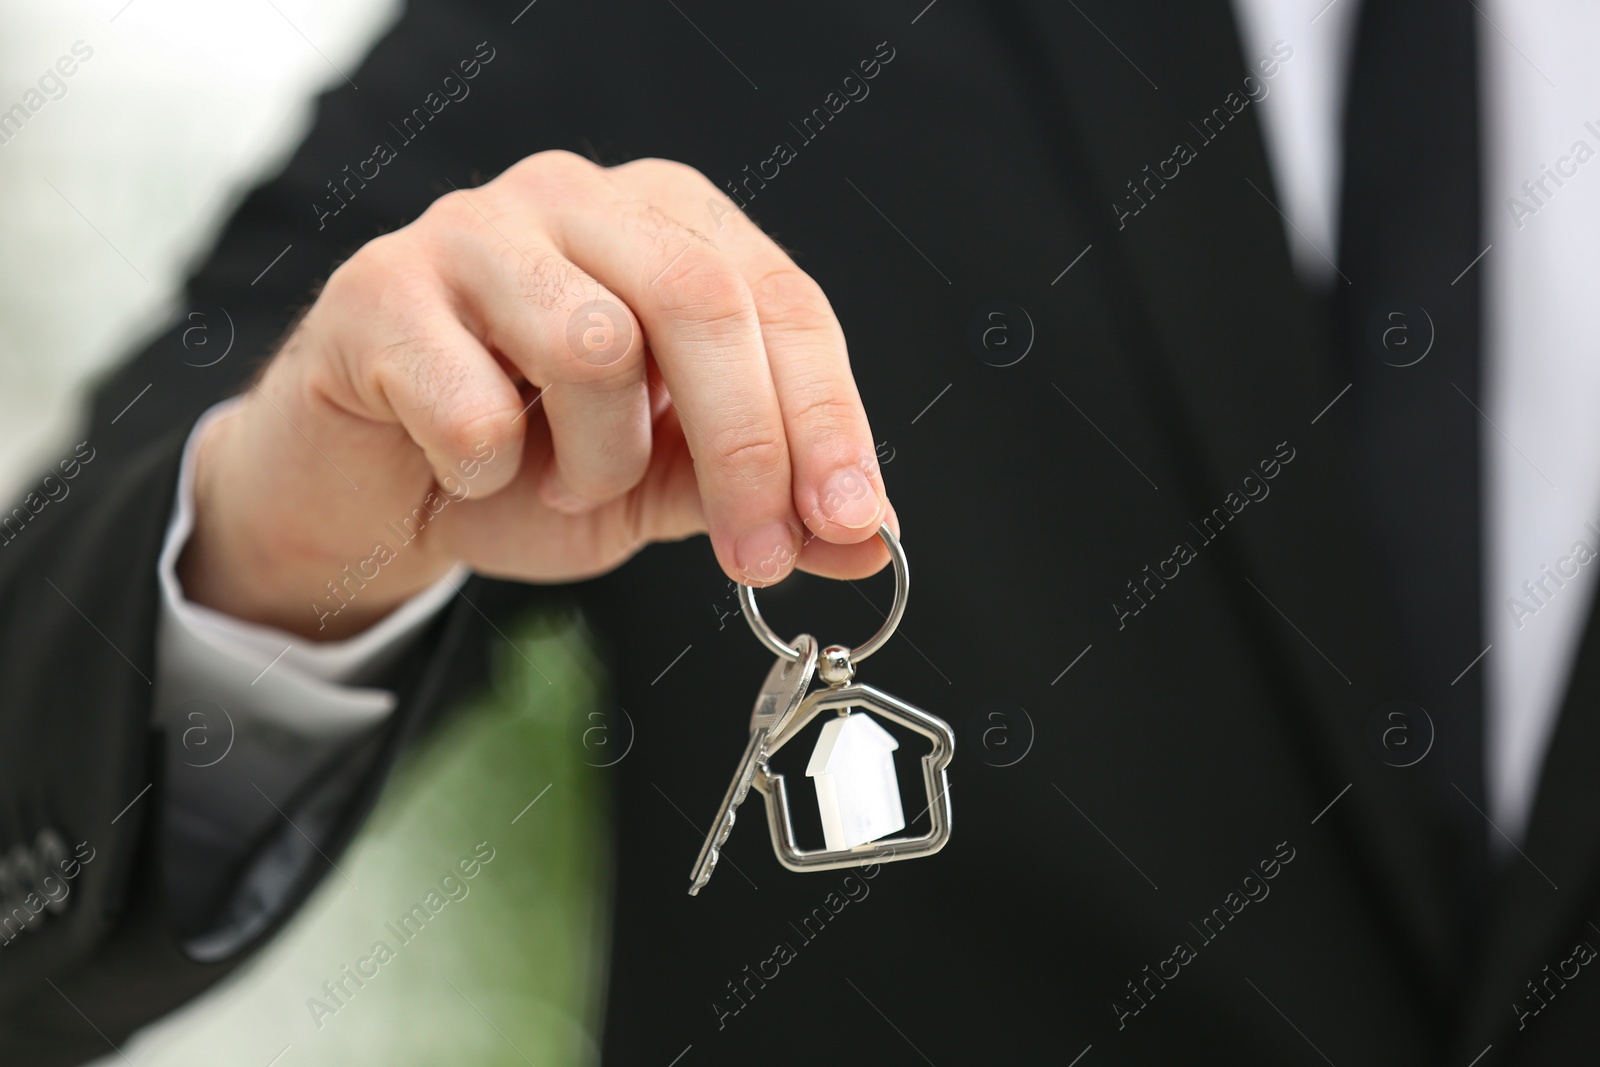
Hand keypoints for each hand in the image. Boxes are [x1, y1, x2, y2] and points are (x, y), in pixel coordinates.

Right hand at [179, 152, 893, 639]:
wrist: (371, 487)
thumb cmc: (527, 462)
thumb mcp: (665, 482)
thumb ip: (760, 494)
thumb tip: (869, 537)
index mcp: (667, 223)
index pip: (780, 299)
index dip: (828, 416)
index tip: (851, 520)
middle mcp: (577, 200)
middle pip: (701, 301)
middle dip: (747, 449)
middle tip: (757, 557)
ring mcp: (471, 231)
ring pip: (593, 344)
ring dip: (600, 460)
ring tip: (565, 481)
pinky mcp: (378, 291)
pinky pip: (473, 403)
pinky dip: (489, 469)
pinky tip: (472, 465)